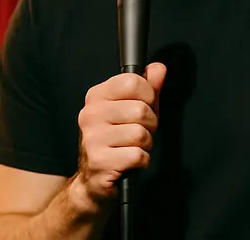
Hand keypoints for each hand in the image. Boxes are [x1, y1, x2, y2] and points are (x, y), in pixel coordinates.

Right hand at [72, 62, 166, 205]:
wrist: (93, 181)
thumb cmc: (116, 142)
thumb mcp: (132, 110)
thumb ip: (147, 88)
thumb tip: (159, 68)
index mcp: (97, 96)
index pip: (132, 81)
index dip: (149, 95)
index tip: (146, 106)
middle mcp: (90, 114)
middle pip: (141, 110)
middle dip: (150, 124)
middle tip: (140, 132)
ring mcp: (92, 137)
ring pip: (141, 133)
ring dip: (146, 144)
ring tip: (134, 147)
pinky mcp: (99, 160)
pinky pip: (137, 155)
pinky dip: (142, 160)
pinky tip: (131, 161)